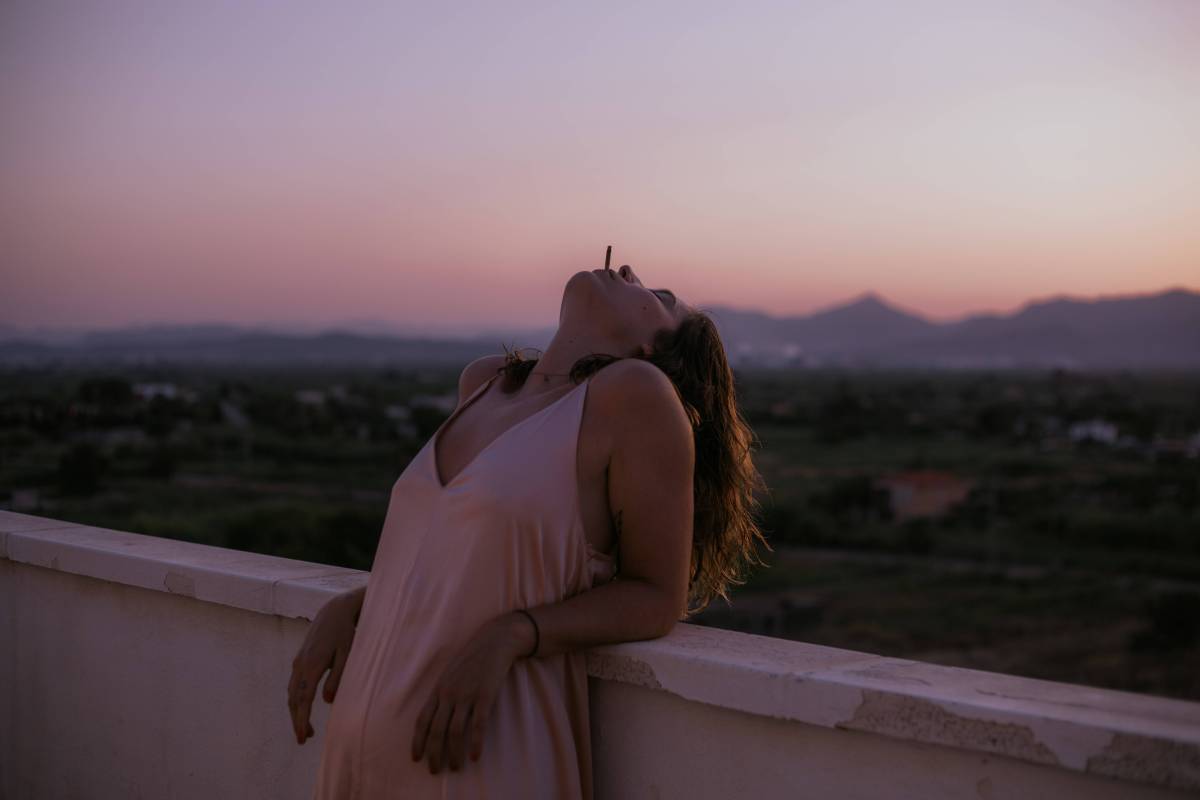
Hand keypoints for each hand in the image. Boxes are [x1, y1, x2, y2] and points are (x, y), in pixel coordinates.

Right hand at [288, 587, 362, 744]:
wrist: (334, 611)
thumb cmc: (346, 633)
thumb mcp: (347, 654)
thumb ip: (338, 677)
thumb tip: (327, 701)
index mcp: (312, 665)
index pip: (303, 700)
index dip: (301, 720)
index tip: (302, 737)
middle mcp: (300, 665)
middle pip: (293, 699)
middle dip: (297, 721)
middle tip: (304, 739)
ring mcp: (298, 662)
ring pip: (292, 693)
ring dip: (296, 712)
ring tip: (308, 729)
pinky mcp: (300, 659)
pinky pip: (294, 684)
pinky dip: (297, 699)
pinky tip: (305, 707)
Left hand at [410, 612, 533, 772]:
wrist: (494, 641)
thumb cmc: (473, 657)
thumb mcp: (450, 673)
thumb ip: (442, 693)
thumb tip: (435, 714)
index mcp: (438, 689)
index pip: (422, 720)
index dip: (418, 741)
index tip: (416, 758)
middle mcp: (449, 694)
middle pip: (436, 731)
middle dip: (433, 754)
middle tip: (435, 770)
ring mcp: (466, 695)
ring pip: (454, 732)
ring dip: (453, 753)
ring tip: (455, 767)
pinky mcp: (484, 697)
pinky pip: (477, 726)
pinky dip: (475, 743)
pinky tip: (475, 756)